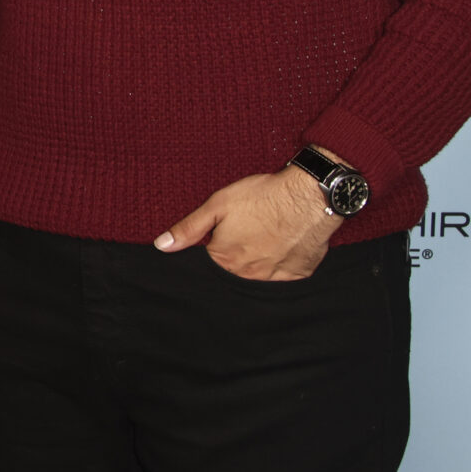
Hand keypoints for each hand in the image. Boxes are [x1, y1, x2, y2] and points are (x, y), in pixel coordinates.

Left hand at [156, 165, 341, 280]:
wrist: (309, 195)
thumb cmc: (262, 196)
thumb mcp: (218, 204)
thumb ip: (189, 228)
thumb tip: (161, 246)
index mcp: (225, 259)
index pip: (211, 262)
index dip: (216, 244)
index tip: (226, 232)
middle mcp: (249, 275)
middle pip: (235, 269)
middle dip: (237, 252)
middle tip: (250, 228)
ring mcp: (275, 276)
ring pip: (259, 273)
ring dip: (259, 257)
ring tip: (266, 233)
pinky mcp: (299, 273)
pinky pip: (285, 272)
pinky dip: (282, 259)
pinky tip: (284, 241)